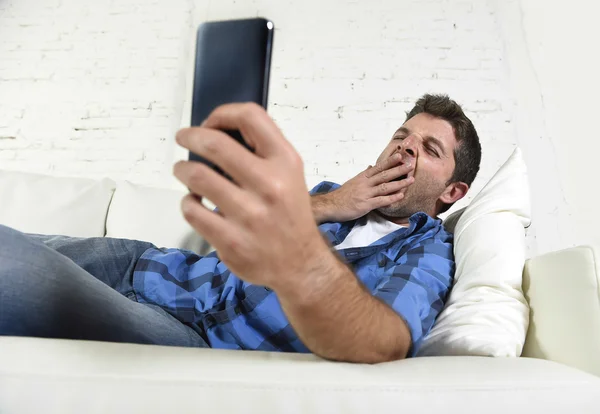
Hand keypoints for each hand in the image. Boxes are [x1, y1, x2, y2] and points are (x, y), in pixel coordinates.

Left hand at [173, 103, 328, 288]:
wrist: (300, 263)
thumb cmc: (289, 213)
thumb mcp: (290, 174)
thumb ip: (262, 151)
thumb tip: (216, 129)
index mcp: (286, 162)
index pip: (250, 117)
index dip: (222, 113)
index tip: (210, 123)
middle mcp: (269, 185)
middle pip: (214, 144)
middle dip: (190, 136)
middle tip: (183, 138)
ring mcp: (249, 215)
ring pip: (196, 176)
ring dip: (182, 169)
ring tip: (183, 171)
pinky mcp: (230, 240)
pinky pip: (192, 210)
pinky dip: (187, 202)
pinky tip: (195, 203)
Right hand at [313, 153, 414, 222]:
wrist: (330, 205)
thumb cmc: (342, 195)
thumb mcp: (353, 182)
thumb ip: (364, 175)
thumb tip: (370, 166)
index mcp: (362, 177)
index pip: (378, 167)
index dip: (389, 161)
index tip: (400, 155)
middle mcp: (365, 183)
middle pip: (384, 175)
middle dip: (398, 169)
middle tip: (410, 164)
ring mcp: (365, 194)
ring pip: (385, 187)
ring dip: (399, 183)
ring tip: (411, 180)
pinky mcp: (365, 205)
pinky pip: (381, 201)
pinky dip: (391, 198)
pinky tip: (400, 196)